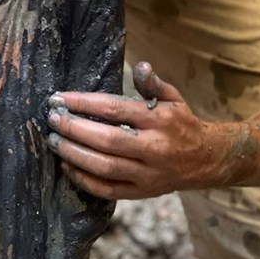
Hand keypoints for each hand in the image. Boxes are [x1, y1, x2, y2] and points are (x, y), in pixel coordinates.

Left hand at [46, 61, 223, 199]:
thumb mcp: (173, 99)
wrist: (206, 160)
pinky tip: (67, 165)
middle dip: (73, 129)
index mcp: (160, 121)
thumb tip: (140, 66)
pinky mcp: (141, 192)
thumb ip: (153, 84)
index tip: (60, 98)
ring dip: (73, 154)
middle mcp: (154, 148)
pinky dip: (83, 179)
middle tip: (52, 119)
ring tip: (54, 141)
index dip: (83, 103)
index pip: (114, 109)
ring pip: (103, 167)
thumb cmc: (182, 124)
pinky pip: (106, 190)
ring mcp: (147, 174)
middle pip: (106, 140)